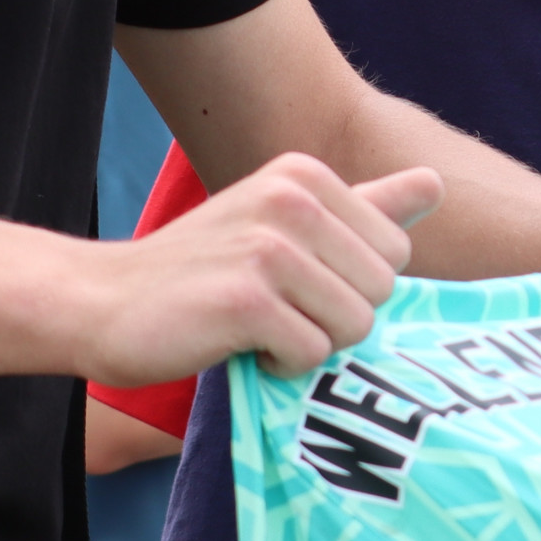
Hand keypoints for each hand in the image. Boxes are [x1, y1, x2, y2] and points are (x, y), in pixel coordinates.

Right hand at [84, 154, 438, 383]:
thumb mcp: (283, 222)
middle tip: (275, 307)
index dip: (353, 284)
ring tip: (257, 325)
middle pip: (382, 291)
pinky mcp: (247, 300)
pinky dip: (281, 365)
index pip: (396, 252)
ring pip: (355, 326)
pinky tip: (239, 344)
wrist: (103, 303)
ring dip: (309, 343)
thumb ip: (365, 206)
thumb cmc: (202, 271)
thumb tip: (437, 181)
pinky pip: (313, 353)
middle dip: (337, 317)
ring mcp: (269, 247)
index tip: (295, 280)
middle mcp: (292, 199)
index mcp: (306, 175)